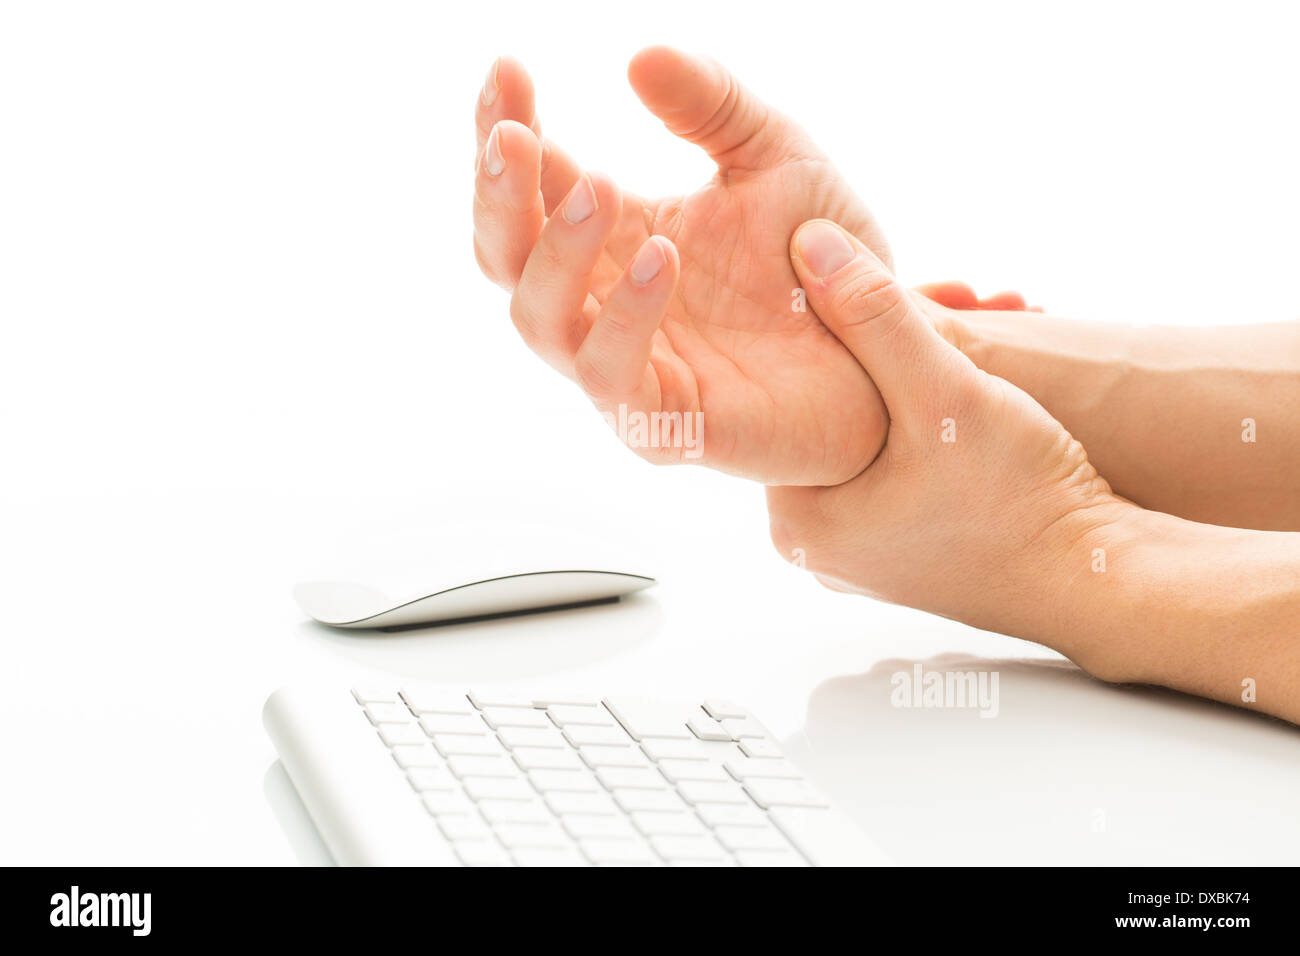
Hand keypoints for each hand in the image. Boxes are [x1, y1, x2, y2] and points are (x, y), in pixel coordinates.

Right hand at [473, 48, 893, 483]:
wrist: (886, 351)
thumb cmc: (820, 261)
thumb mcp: (775, 157)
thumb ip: (712, 106)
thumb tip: (640, 56)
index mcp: (613, 236)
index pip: (529, 185)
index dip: (505, 128)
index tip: (507, 68)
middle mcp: (600, 304)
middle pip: (505, 257)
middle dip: (498, 195)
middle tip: (512, 134)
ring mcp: (624, 366)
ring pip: (539, 322)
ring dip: (554, 254)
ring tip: (598, 187)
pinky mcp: (663, 424)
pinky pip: (614, 376)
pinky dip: (626, 318)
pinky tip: (661, 256)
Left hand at [767, 220, 1129, 667]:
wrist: (1099, 582)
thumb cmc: (1020, 500)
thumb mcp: (944, 390)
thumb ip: (875, 315)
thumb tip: (807, 244)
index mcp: (796, 518)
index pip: (792, 394)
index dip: (842, 325)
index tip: (899, 288)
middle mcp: (814, 545)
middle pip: (836, 411)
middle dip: (895, 344)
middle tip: (959, 296)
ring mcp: (859, 552)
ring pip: (875, 433)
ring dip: (923, 374)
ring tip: (984, 322)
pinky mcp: (904, 551)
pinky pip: (900, 463)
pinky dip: (934, 419)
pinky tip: (982, 381)